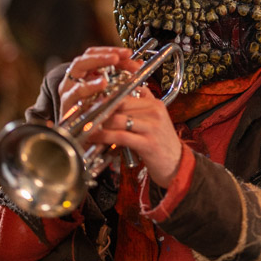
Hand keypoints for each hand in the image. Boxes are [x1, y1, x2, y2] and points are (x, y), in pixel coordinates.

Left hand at [57, 47, 182, 188]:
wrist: (177, 166)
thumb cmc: (160, 145)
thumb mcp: (154, 121)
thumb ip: (140, 107)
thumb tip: (117, 97)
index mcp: (155, 104)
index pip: (125, 93)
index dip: (106, 97)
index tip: (91, 101)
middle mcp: (155, 112)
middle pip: (120, 104)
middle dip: (100, 109)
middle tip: (84, 113)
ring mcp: (152, 127)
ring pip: (118, 119)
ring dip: (99, 123)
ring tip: (86, 126)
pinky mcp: (148, 143)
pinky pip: (120, 136)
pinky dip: (104, 136)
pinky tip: (95, 138)